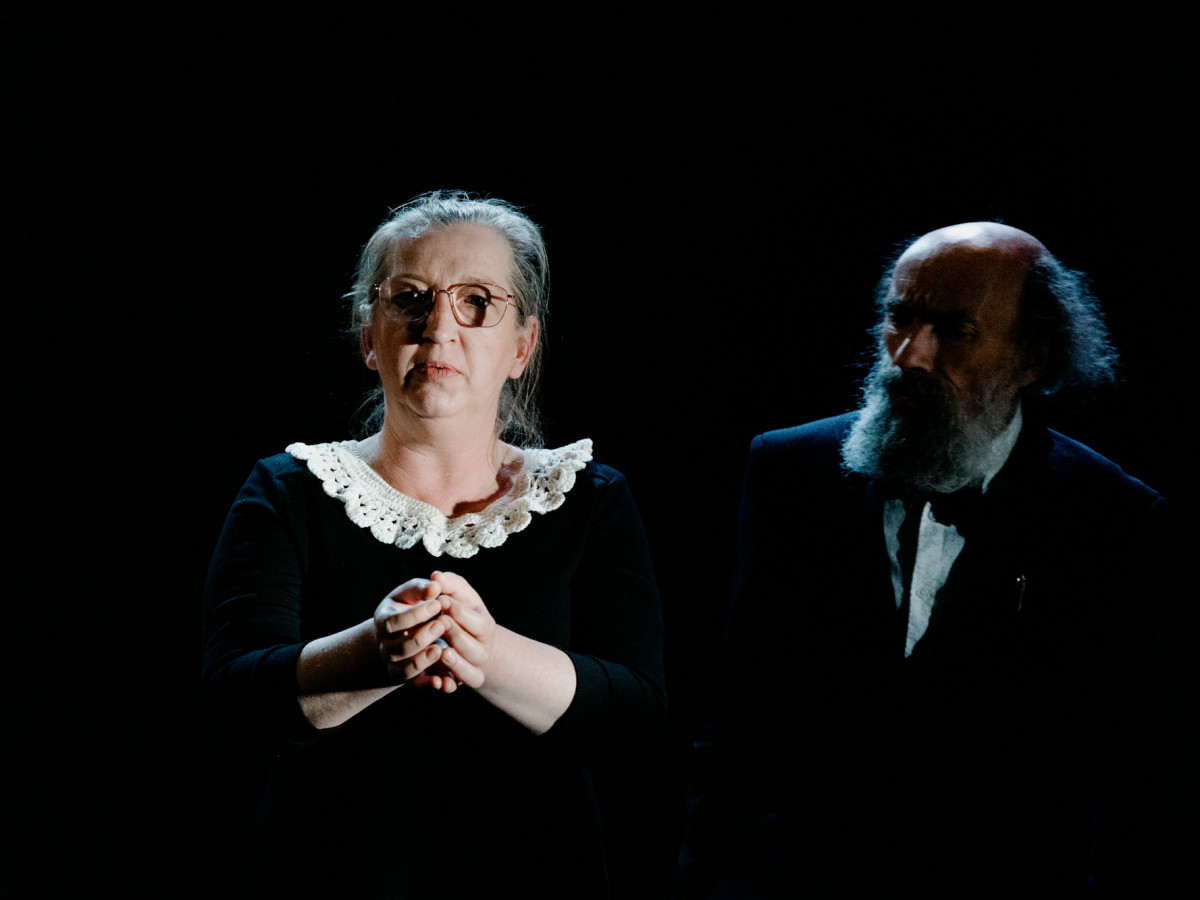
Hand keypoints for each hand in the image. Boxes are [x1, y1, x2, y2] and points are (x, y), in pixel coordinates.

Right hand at [373, 579, 452, 688]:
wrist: (409, 629)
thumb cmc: (414, 604)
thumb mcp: (415, 591)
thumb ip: (424, 587)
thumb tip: (436, 583)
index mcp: (384, 620)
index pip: (393, 622)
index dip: (415, 614)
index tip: (437, 603)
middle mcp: (385, 644)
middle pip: (397, 648)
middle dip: (421, 637)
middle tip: (443, 625)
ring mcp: (395, 663)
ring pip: (403, 669)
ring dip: (422, 661)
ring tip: (441, 649)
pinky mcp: (408, 677)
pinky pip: (414, 685)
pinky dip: (428, 685)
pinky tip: (443, 680)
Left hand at [430, 570, 495, 689]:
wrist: (457, 636)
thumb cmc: (456, 610)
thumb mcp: (456, 594)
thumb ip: (449, 583)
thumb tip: (435, 576)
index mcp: (484, 626)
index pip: (478, 623)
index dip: (459, 612)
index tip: (441, 601)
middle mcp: (481, 649)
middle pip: (474, 649)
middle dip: (457, 636)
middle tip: (440, 623)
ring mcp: (470, 668)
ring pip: (471, 674)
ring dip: (457, 664)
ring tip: (443, 651)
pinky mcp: (455, 681)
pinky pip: (455, 689)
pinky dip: (448, 686)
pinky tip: (436, 679)